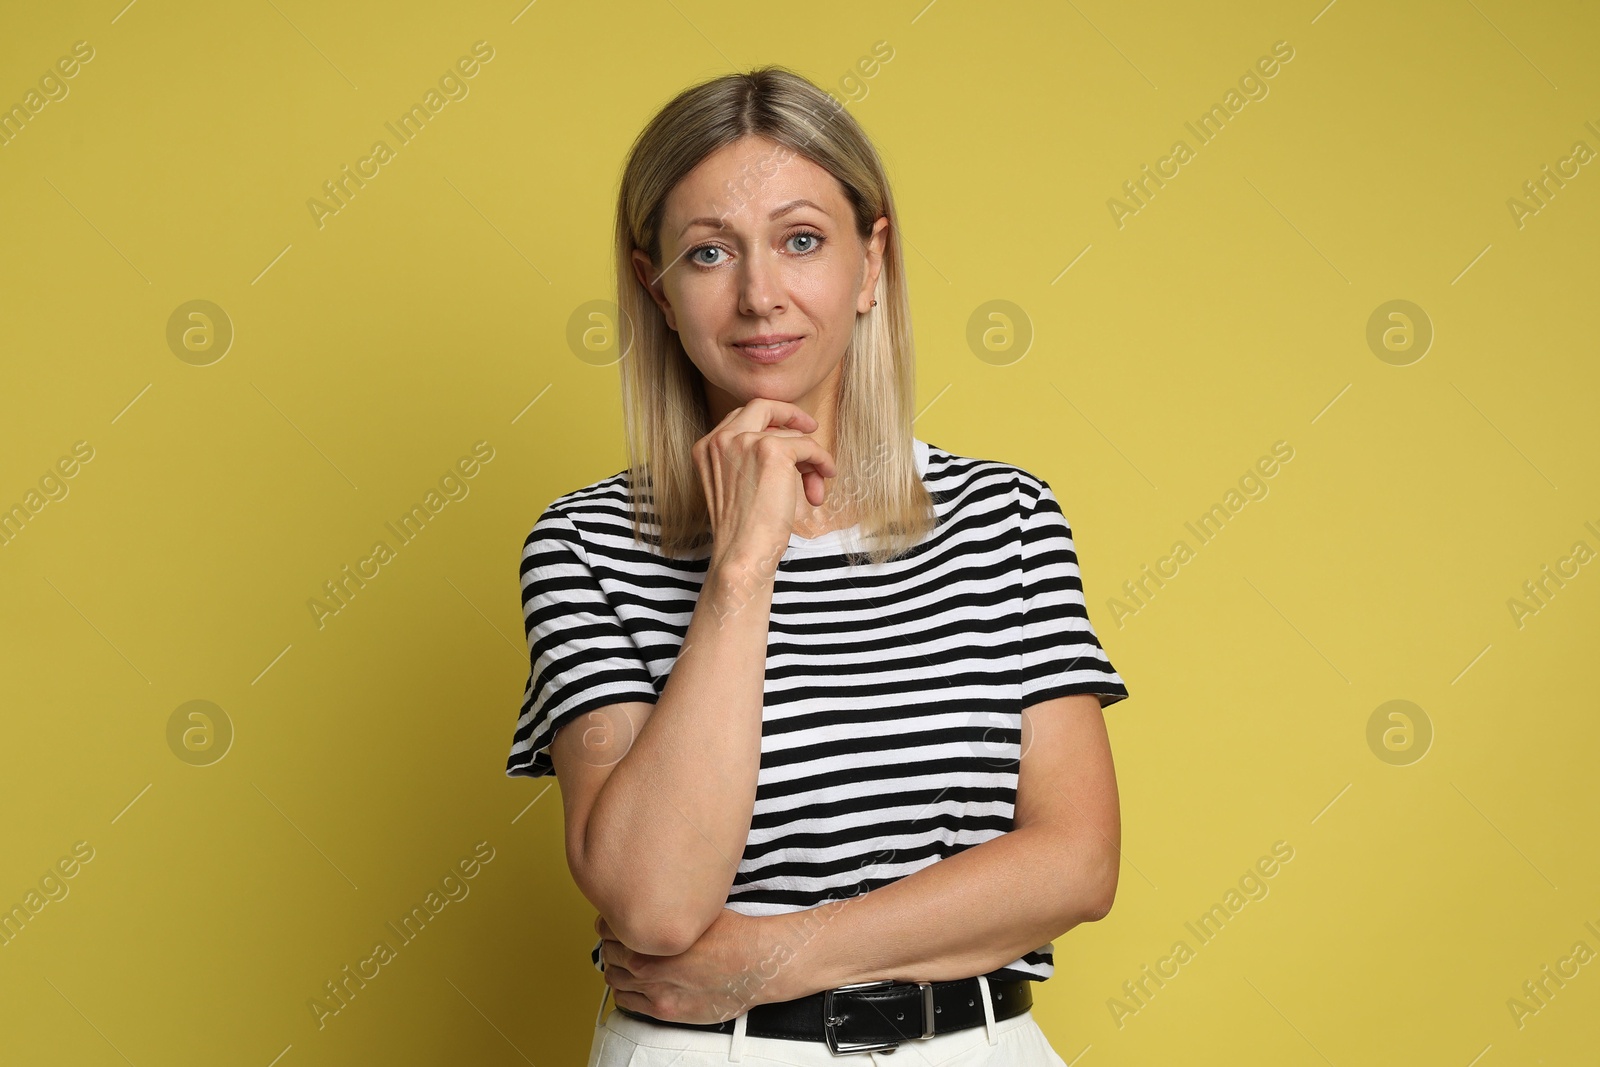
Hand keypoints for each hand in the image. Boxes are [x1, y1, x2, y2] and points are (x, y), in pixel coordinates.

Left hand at [596, 908, 791, 1023]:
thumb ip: (667, 910)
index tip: (615, 924)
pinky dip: (624, 992)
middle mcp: (647, 964)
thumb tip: (652, 902)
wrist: (755, 964)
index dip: (609, 925)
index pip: (608, 929)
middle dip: (612, 947)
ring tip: (626, 964)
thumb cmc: (731, 934)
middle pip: (608, 954)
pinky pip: (626, 1003)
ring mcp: (654, 990)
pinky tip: (633, 985)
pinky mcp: (664, 1010)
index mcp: (652, 934)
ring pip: (614, 979)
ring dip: (616, 970)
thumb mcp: (695, 910)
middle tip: (620, 944)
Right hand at [691, 398, 837, 568]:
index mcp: (706, 447)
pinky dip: (821, 462)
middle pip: (761, 406)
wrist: (742, 553)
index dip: (768, 421)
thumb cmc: (742, 531)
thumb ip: (747, 459)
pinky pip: (808, 446)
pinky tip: (822, 484)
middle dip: (789, 413)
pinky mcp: (772, 450)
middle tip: (810, 427)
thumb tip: (791, 443)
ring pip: (790, 435)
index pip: (740, 418)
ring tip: (815, 489)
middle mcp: (721, 439)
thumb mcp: (735, 486)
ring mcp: (745, 441)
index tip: (788, 431)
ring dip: (809, 460)